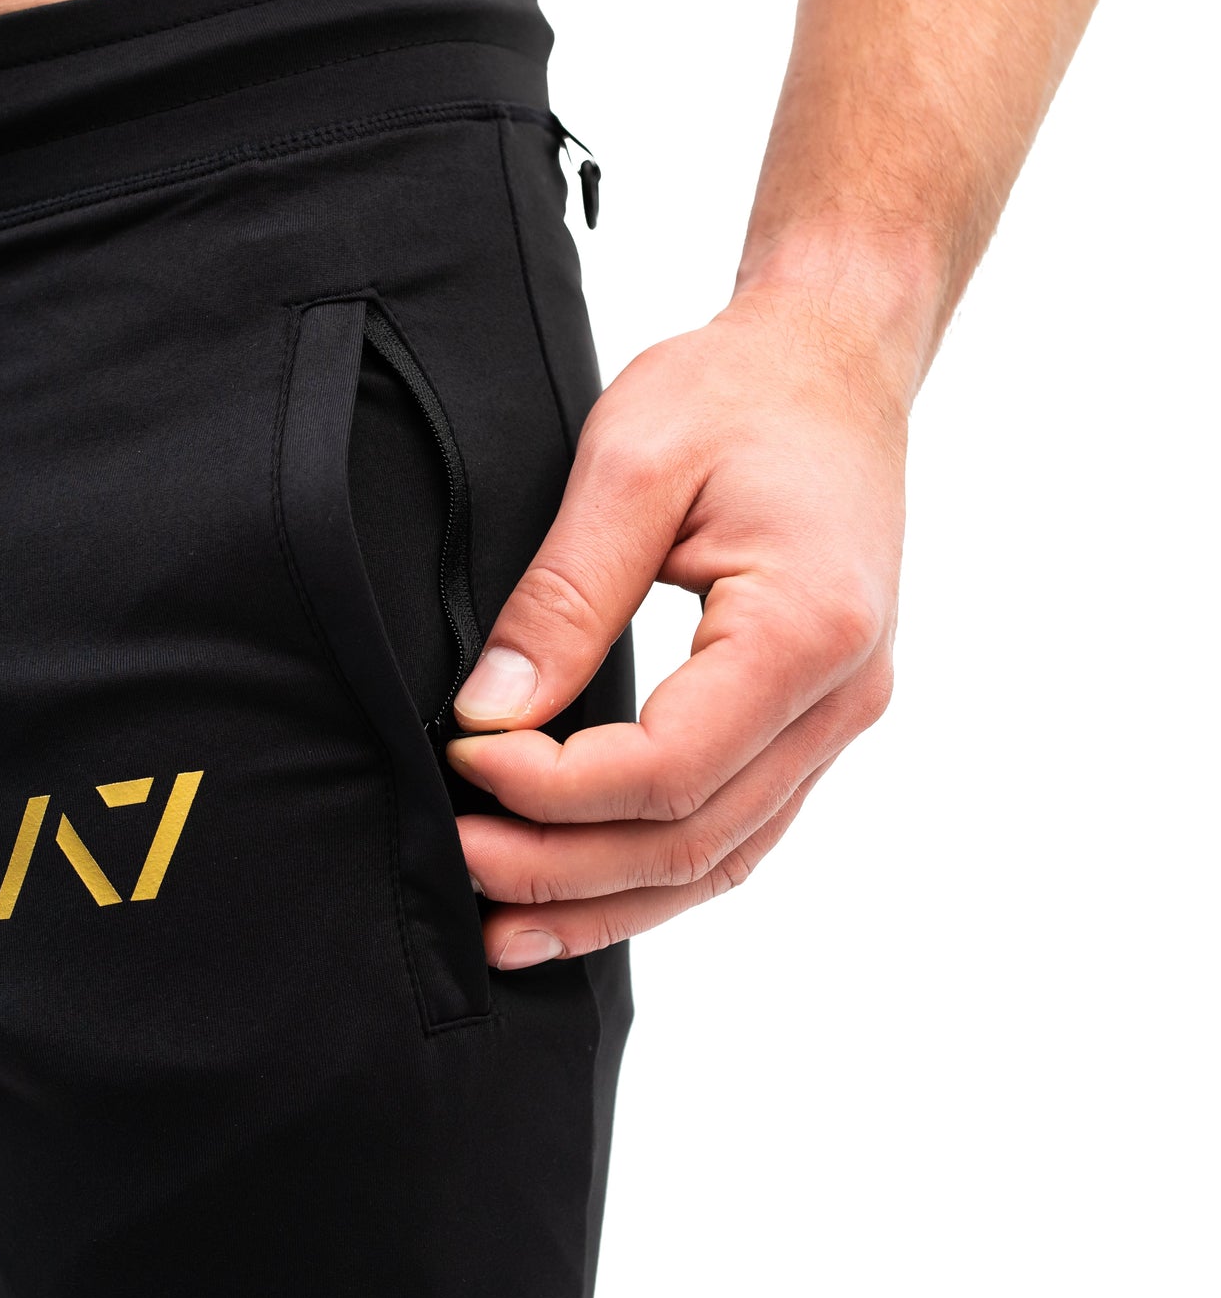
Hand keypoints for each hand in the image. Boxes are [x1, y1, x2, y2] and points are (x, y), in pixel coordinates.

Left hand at [445, 284, 906, 969]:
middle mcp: (840, 699)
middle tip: (457, 860)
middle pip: (691, 837)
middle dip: (561, 867)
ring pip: (715, 858)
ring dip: (603, 901)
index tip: (463, 759)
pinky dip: (650, 873)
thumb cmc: (740, 394)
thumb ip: (566, 599)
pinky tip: (581, 896)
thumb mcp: (633, 464)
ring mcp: (833, 721)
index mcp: (807, 631)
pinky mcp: (806, 723)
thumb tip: (491, 715)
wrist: (831, 368)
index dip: (552, 788)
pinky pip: (731, 830)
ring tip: (500, 929)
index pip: (668, 766)